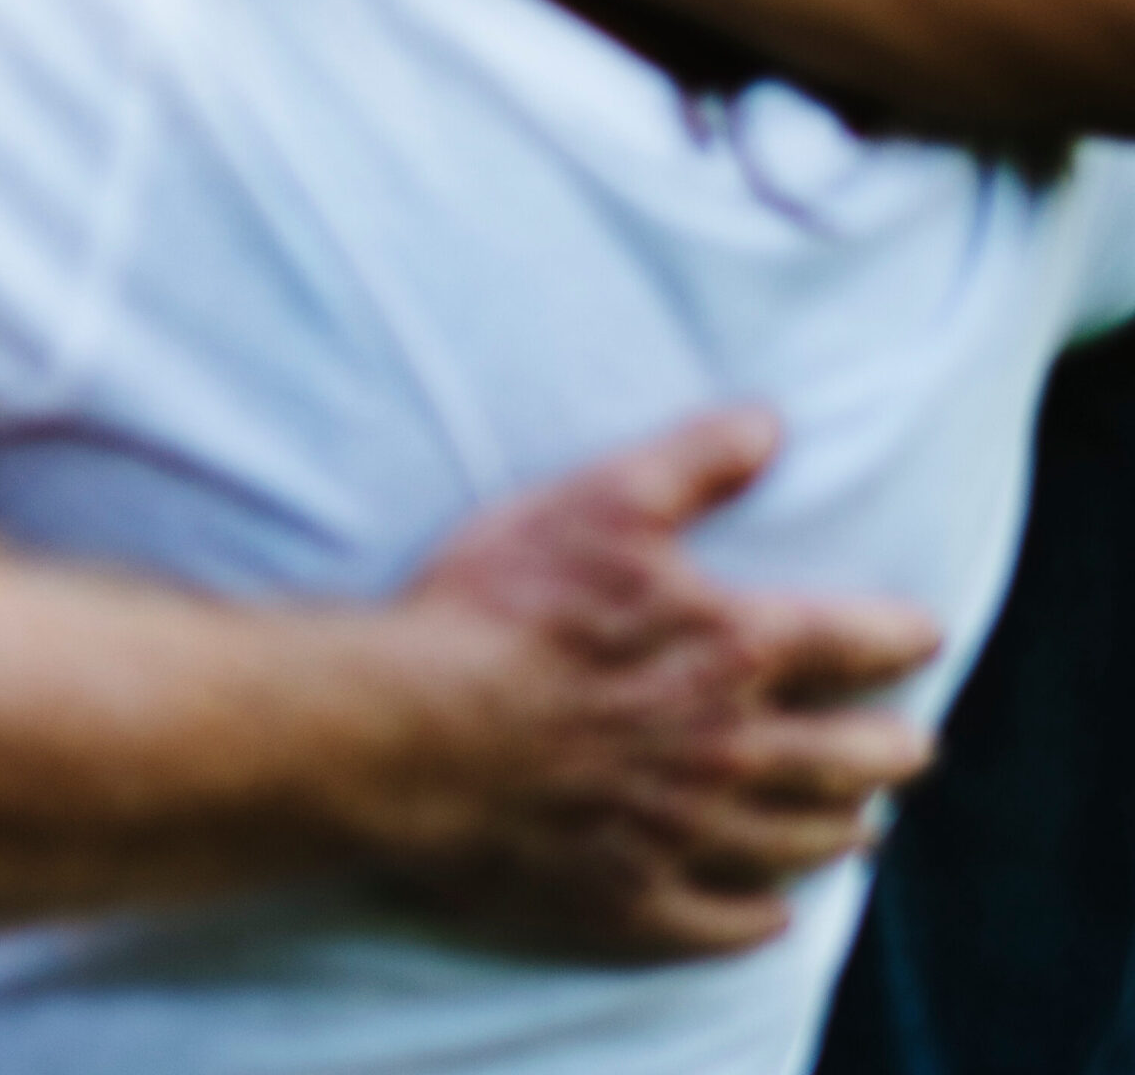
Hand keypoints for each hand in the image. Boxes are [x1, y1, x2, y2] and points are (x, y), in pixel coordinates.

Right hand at [359, 408, 937, 958]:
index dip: (898, 634)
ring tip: (860, 828)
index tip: (927, 634)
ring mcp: (686, 835)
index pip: (850, 641)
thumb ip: (690, 462)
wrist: (418, 732)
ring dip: (836, 831)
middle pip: (844, 760)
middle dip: (889, 751)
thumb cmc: (503, 607)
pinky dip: (757, 920)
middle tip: (912, 749)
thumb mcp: (596, 504)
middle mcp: (731, 751)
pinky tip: (770, 917)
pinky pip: (721, 923)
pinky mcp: (633, 898)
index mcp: (732, 650)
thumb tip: (768, 423)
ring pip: (794, 842)